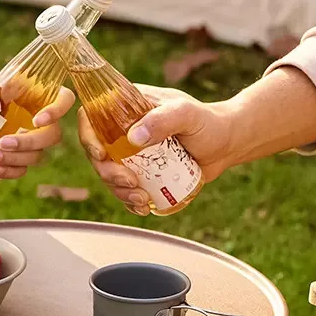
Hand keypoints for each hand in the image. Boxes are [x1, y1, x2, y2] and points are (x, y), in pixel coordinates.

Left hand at [0, 66, 74, 179]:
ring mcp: (21, 138)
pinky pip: (19, 169)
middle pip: (51, 135)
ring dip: (15, 160)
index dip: (57, 111)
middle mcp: (31, 117)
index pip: (61, 99)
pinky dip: (8, 172)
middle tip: (3, 143)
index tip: (37, 120)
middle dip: (30, 144)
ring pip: (35, 156)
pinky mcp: (9, 155)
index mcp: (29, 93)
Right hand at [78, 68, 315, 215]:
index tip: (102, 155)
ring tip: (142, 200)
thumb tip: (132, 138)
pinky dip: (129, 201)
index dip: (89, 136)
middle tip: (129, 183)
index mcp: (128, 108)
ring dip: (120, 192)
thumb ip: (163, 120)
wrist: (226, 145)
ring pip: (109, 175)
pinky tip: (142, 207)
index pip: (93, 117)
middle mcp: (124, 130)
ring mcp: (131, 155)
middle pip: (98, 153)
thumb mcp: (187, 115)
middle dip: (108, 173)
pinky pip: (125, 190)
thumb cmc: (208, 123)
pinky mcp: (140, 174)